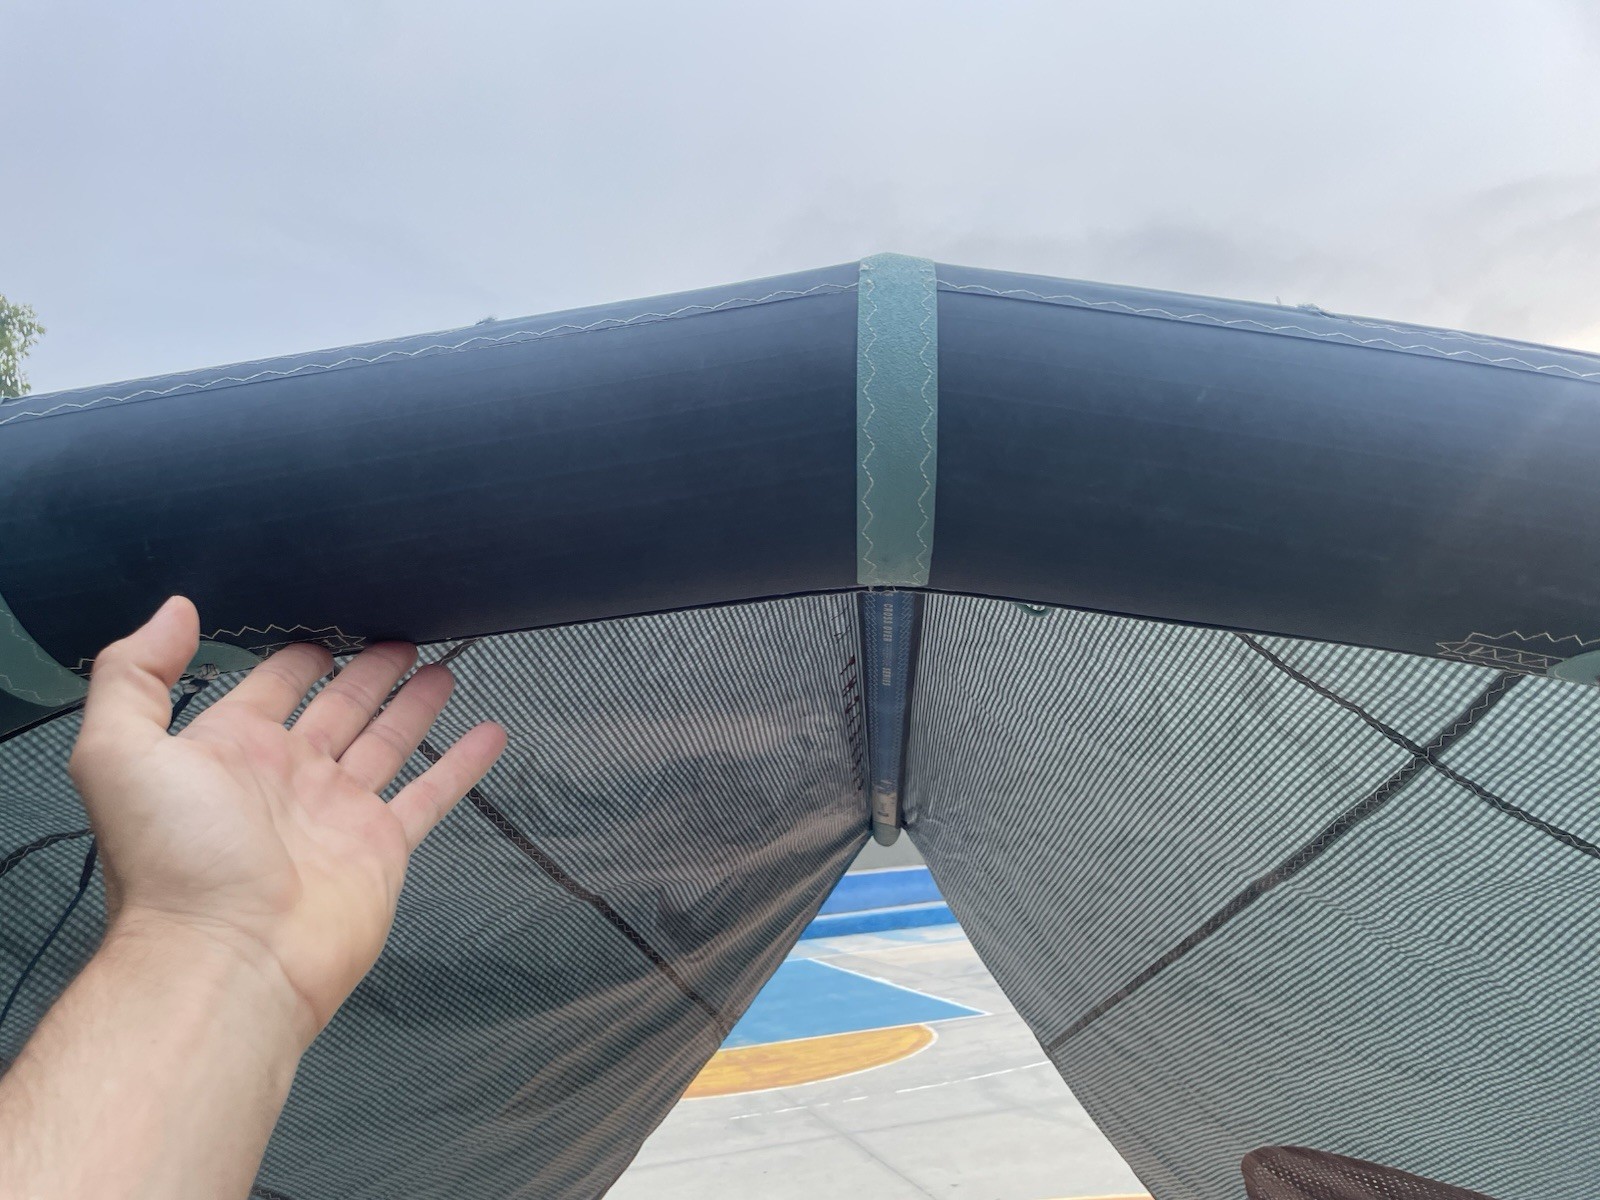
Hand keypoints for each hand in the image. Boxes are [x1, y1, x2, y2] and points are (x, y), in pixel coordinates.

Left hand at [67, 596, 506, 1044]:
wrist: (228, 959)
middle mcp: (286, 779)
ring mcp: (338, 814)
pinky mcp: (382, 847)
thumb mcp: (119, 754)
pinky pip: (430, 794)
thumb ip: (135, 675)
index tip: (327, 630)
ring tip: (442, 667)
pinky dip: (461, 764)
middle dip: (366, 672)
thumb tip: (174, 610)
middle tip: (401, 636)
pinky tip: (489, 732)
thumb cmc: (172, 863)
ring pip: (386, 743)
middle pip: (337, 709)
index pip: (268, 689)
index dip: (295, 659)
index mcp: (228, 752)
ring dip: (413, 705)